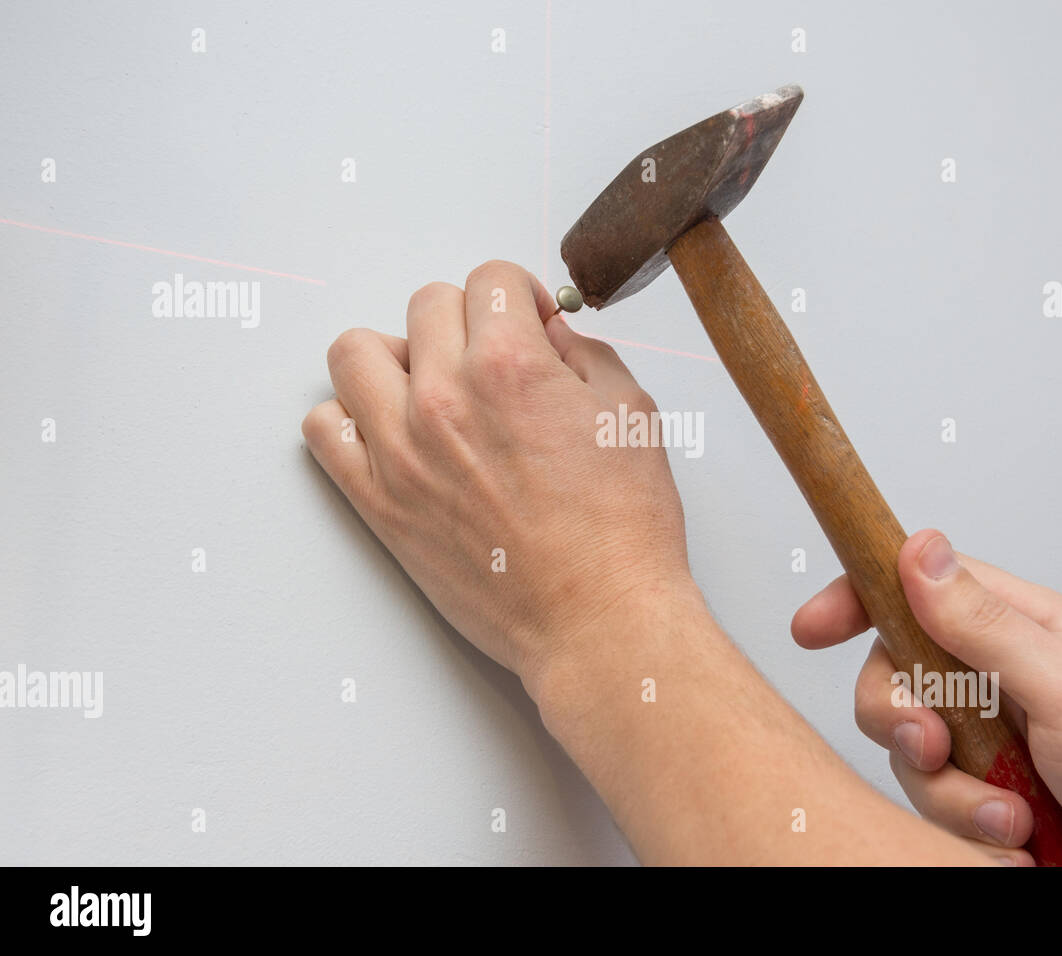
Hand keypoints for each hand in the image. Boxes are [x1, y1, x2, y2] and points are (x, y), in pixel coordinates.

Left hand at [302, 261, 692, 695]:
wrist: (598, 619)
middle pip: (426, 305)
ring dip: (395, 356)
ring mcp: (401, 451)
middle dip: (467, 321)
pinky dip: (350, 419)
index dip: (519, 296)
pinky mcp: (379, 503)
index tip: (529, 324)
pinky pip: (323, 430)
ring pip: (355, 352)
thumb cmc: (622, 531)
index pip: (489, 279)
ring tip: (431, 387)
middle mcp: (445, 398)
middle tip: (493, 361)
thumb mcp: (631, 414)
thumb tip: (548, 333)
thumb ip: (583, 355)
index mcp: (510, 367)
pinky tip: (392, 433)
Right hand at [792, 529, 1061, 865]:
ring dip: (950, 791)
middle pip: (894, 674)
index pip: (918, 587)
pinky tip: (1014, 836)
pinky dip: (966, 826)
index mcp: (1021, 627)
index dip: (857, 598)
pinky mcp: (984, 787)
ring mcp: (989, 733)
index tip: (812, 627)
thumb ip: (985, 623)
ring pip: (909, 747)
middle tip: (936, 746)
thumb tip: (921, 552)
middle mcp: (997, 674)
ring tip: (1009, 815)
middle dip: (902, 719)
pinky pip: (933, 799)